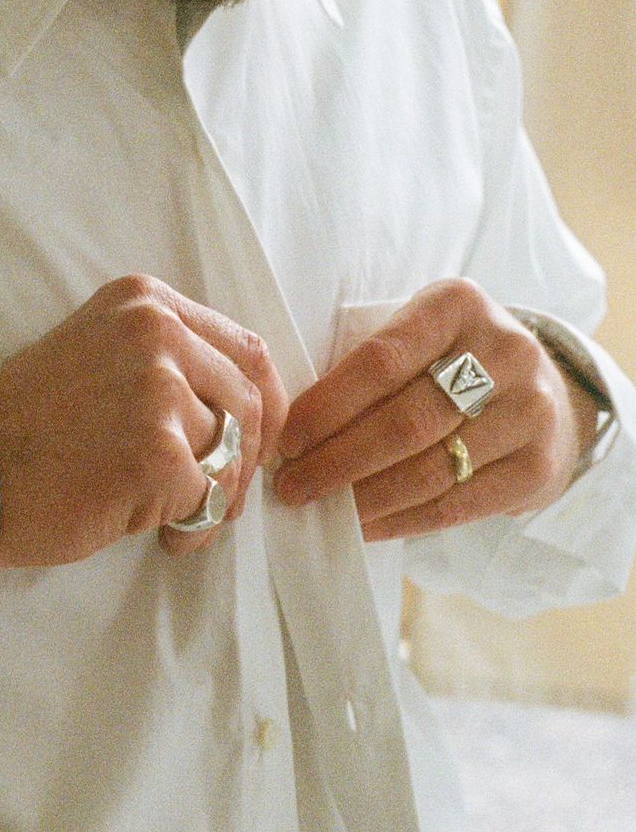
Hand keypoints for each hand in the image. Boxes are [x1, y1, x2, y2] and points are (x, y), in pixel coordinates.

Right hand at [0, 274, 289, 568]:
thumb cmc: (25, 428)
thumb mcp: (98, 354)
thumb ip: (163, 359)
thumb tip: (242, 407)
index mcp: (144, 303)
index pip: (245, 349)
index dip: (262, 405)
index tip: (251, 443)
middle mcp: (156, 333)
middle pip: (250, 400)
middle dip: (246, 458)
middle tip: (218, 495)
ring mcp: (158, 391)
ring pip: (233, 453)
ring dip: (216, 498)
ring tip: (175, 519)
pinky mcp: (158, 452)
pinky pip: (210, 497)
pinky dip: (195, 526)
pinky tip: (163, 536)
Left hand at [272, 277, 594, 540]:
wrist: (546, 392)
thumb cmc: (451, 364)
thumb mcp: (417, 337)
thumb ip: (366, 365)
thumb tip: (289, 427)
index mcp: (457, 305)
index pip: (380, 361)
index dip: (326, 406)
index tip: (286, 440)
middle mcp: (505, 352)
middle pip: (405, 421)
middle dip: (336, 461)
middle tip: (292, 486)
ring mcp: (531, 410)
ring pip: (430, 469)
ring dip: (365, 498)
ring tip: (322, 508)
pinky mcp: (539, 466)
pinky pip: (457, 505)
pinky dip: (402, 520)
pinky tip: (366, 526)